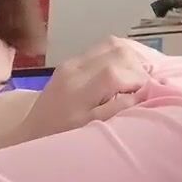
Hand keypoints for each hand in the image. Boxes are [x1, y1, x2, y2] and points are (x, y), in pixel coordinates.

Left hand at [20, 37, 151, 138]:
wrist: (31, 134)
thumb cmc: (63, 138)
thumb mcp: (93, 128)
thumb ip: (119, 108)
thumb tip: (144, 93)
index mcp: (79, 88)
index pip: (118, 70)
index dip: (139, 79)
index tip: (150, 93)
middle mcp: (75, 67)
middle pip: (118, 50)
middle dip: (139, 65)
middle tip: (145, 84)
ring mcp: (72, 61)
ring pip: (112, 43)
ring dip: (131, 57)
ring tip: (138, 76)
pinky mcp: (72, 61)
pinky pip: (102, 48)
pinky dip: (120, 56)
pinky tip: (125, 70)